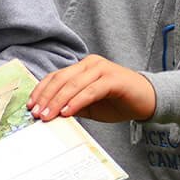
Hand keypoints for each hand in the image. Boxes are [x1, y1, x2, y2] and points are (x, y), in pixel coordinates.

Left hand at [27, 55, 156, 122]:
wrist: (149, 101)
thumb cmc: (118, 102)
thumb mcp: (89, 105)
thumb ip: (71, 106)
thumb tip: (49, 114)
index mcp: (82, 67)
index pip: (55, 77)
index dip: (41, 91)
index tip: (31, 106)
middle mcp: (90, 64)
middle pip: (60, 79)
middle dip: (46, 97)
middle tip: (36, 113)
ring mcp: (101, 69)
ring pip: (73, 84)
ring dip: (57, 101)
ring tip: (48, 115)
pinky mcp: (113, 79)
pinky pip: (89, 90)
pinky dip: (76, 102)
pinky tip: (66, 112)